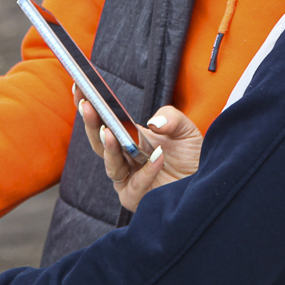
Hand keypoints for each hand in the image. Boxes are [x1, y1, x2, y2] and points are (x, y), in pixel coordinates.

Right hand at [76, 92, 201, 211]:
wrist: (205, 183)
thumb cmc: (191, 156)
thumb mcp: (185, 129)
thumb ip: (171, 118)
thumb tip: (153, 122)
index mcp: (128, 138)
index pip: (103, 121)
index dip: (89, 104)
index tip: (79, 86)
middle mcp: (123, 158)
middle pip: (99, 142)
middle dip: (91, 123)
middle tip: (87, 105)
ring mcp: (126, 179)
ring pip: (111, 165)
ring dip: (109, 148)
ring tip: (109, 132)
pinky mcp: (136, 198)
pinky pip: (135, 185)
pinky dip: (146, 171)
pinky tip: (157, 158)